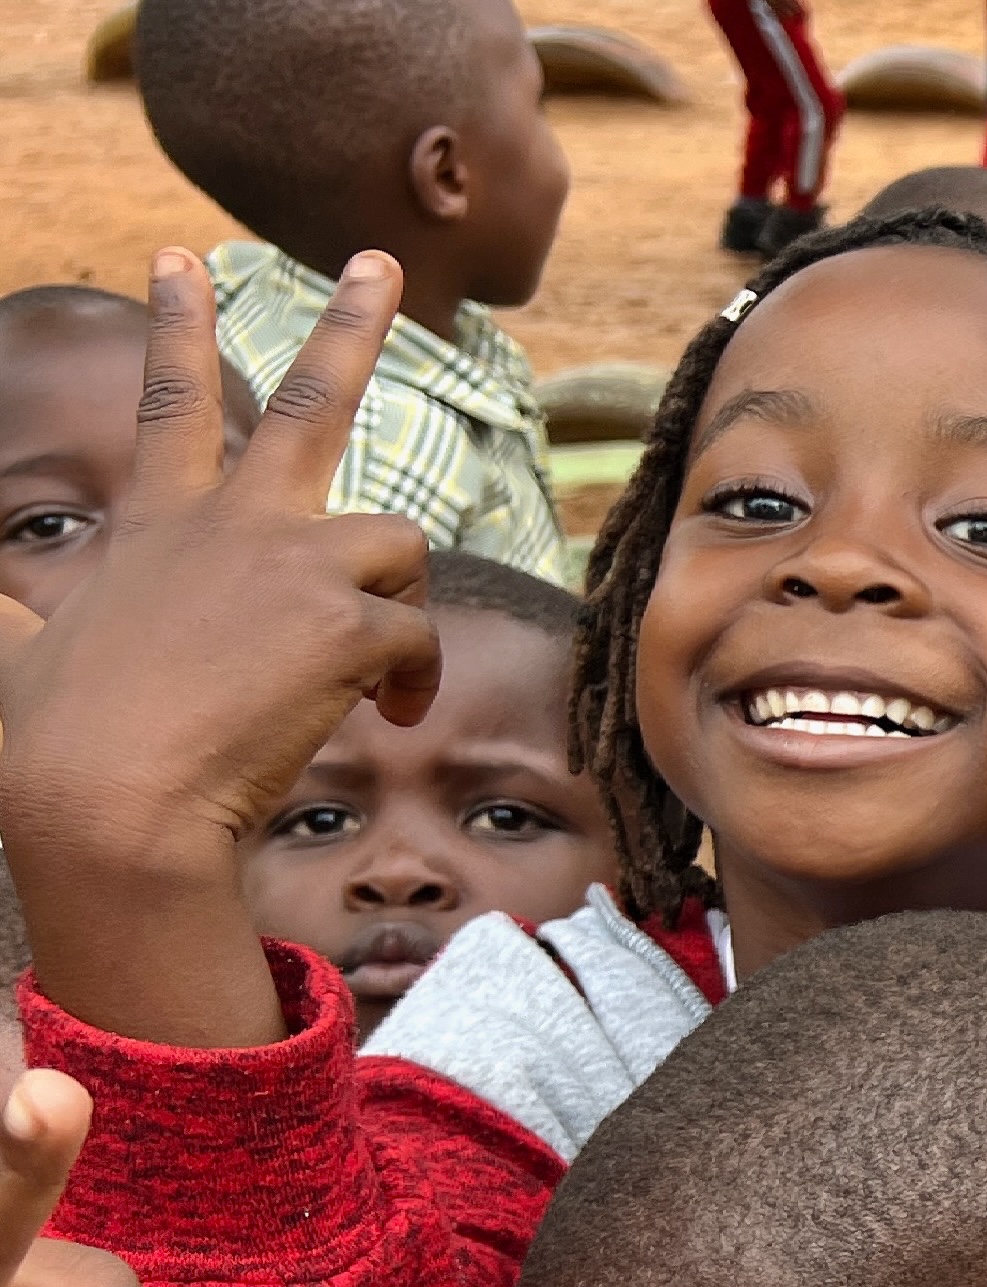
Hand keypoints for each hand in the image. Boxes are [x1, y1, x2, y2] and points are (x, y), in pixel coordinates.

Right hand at [0, 247, 434, 1048]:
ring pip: (399, 543)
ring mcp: (294, 563)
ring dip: (402, 602)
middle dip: (350, 323)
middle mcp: (233, 524)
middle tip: (380, 261)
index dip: (176, 325)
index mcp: (158, 524)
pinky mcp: (345, 621)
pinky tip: (386, 715)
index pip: (171, 402)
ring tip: (377, 678)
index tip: (178, 259)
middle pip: (311, 401)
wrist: (109, 799)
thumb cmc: (60, 746)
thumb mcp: (19, 648)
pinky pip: (419, 636)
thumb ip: (11, 614)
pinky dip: (414, 679)